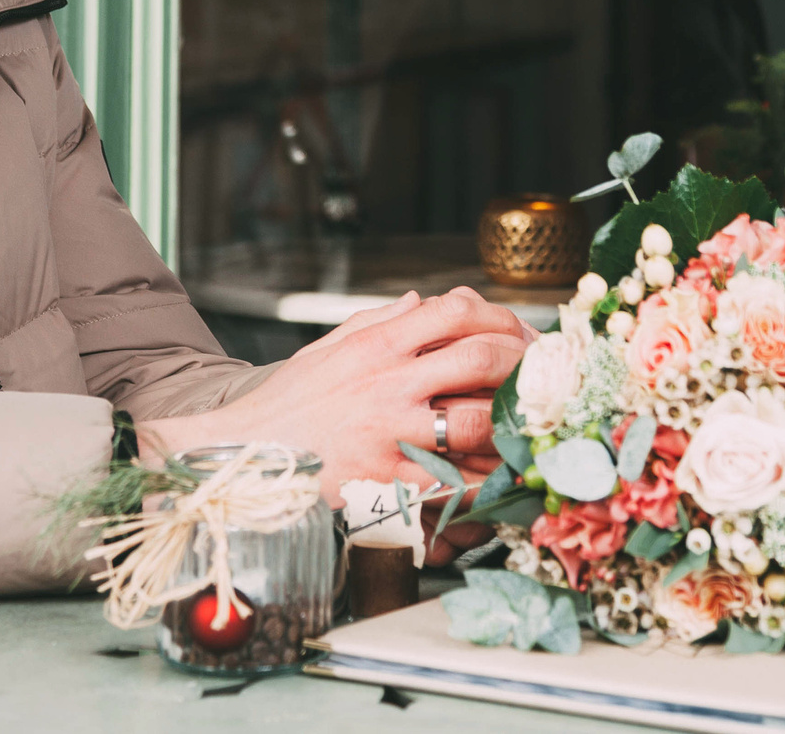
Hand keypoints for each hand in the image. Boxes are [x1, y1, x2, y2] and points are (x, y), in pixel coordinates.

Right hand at [142, 288, 528, 499]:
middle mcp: (387, 384)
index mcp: (376, 346)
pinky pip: (453, 481)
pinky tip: (501, 476)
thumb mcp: (328, 348)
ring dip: (514, 422)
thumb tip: (423, 300)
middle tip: (541, 377)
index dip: (498, 315)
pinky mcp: (388, 483)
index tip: (517, 331)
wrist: (244, 456)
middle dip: (521, 364)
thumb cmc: (289, 403)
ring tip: (532, 423)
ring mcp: (390, 435)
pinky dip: (485, 478)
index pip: (453, 309)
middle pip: (479, 358)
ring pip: (476, 420)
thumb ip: (380, 321)